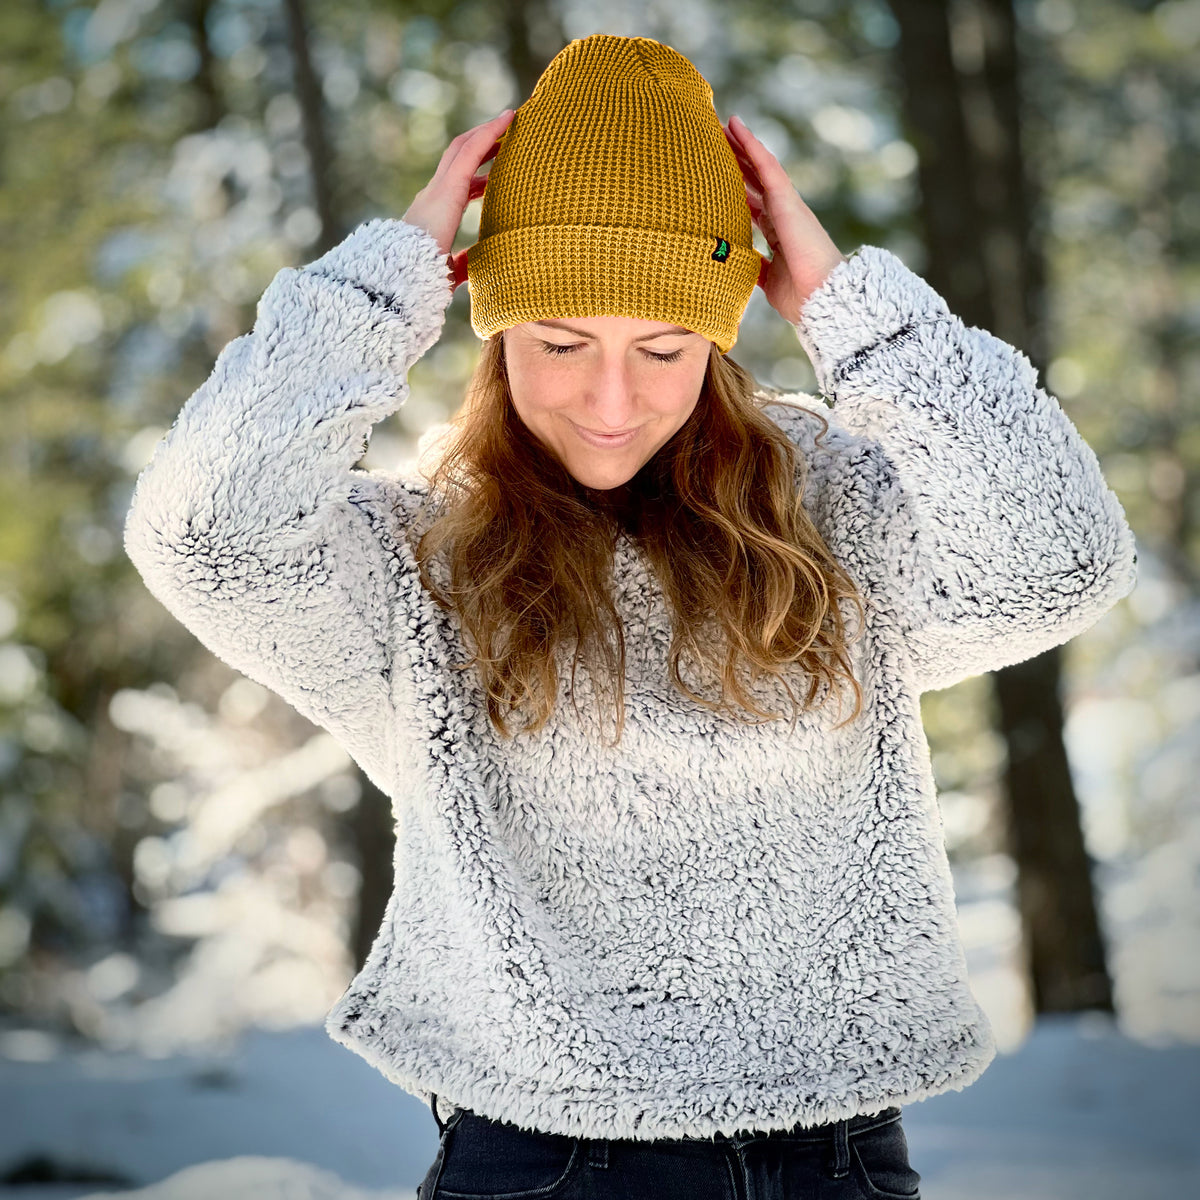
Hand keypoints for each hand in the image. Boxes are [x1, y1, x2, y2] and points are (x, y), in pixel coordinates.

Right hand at [403, 108, 514, 292]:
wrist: (403, 277)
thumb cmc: (422, 279)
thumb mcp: (447, 269)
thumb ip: (460, 263)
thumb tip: (470, 265)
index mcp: (433, 214)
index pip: (456, 184)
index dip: (477, 174)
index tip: (496, 171)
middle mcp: (433, 194)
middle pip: (458, 157)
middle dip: (481, 144)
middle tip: (507, 136)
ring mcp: (438, 188)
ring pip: (463, 148)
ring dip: (486, 133)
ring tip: (510, 121)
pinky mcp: (448, 187)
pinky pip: (471, 152)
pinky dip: (490, 133)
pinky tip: (507, 120)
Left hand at [723, 114, 847, 324]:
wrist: (822, 298)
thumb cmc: (801, 296)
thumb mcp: (768, 281)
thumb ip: (756, 268)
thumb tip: (736, 265)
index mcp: (777, 233)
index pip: (752, 203)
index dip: (735, 188)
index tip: (714, 175)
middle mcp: (782, 214)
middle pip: (753, 181)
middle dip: (734, 162)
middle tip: (712, 140)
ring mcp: (786, 205)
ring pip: (758, 166)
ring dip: (740, 145)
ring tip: (721, 124)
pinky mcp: (787, 200)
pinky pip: (767, 166)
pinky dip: (751, 145)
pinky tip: (737, 127)